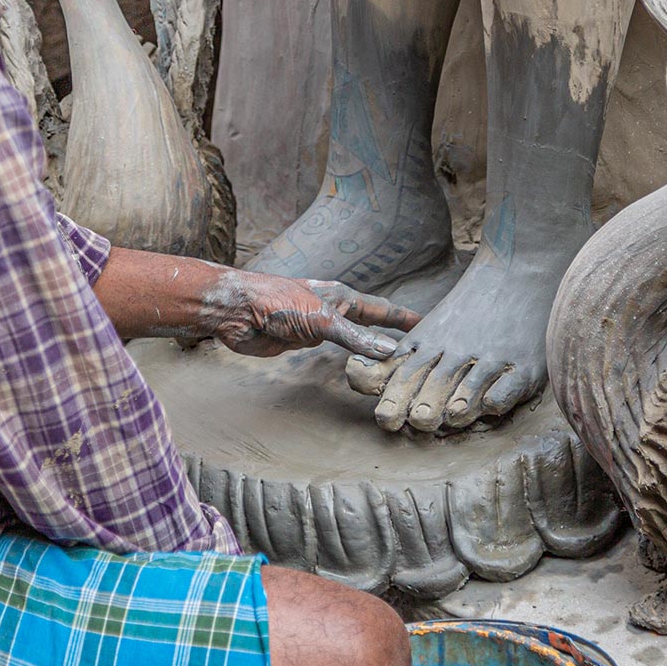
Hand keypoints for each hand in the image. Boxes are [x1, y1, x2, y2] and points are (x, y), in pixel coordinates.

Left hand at [202, 273, 418, 360]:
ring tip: (396, 364)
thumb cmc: (276, 302)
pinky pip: (333, 354)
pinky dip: (349, 361)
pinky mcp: (301, 342)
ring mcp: (318, 328)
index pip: (383, 309)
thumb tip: (390, 351)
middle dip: (394, 335)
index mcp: (343, 298)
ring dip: (372, 351)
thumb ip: (355, 337)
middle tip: (420, 347)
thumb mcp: (322, 319)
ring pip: (354, 343)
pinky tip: (358, 367)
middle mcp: (334, 311)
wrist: (237, 312)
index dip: (405, 317)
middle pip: (372, 326)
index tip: (430, 322)